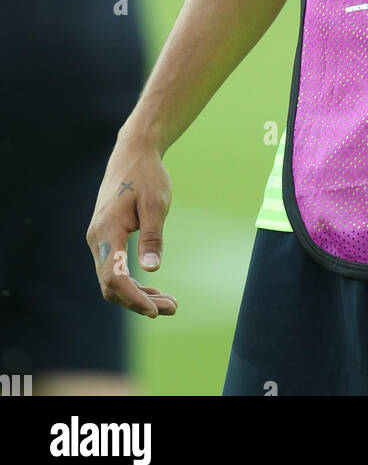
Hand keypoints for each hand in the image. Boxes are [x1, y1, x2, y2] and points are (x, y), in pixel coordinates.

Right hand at [86, 139, 177, 317]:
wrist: (133, 153)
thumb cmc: (147, 176)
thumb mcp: (156, 204)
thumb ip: (153, 236)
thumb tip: (151, 269)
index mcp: (107, 231)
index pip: (114, 277)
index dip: (134, 298)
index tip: (156, 310)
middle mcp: (97, 239)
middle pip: (112, 285)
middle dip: (140, 301)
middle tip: (173, 308)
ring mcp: (99, 239)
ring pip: (113, 280)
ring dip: (139, 294)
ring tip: (171, 303)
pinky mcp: (107, 238)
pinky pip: (115, 268)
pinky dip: (134, 282)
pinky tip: (155, 288)